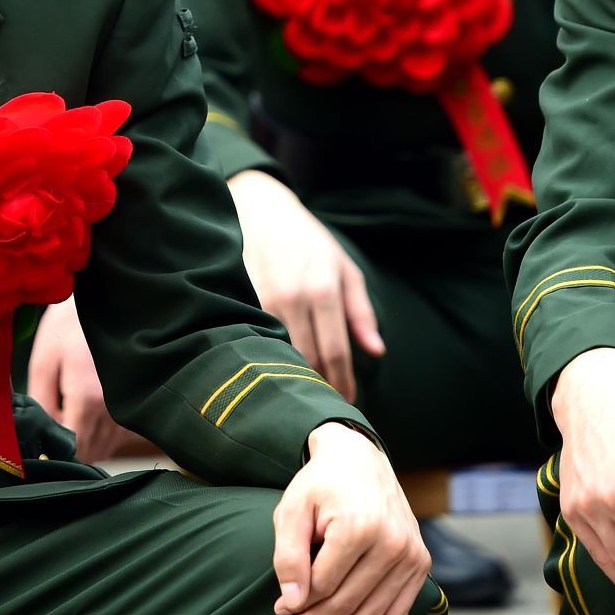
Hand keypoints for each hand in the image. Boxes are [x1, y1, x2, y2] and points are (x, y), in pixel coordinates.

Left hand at [25, 298, 136, 460]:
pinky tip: (85, 416)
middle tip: (50, 432)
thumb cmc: (68, 327)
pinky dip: (101, 435)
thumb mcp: (43, 361)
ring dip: (85, 443)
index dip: (55, 451)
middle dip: (69, 449)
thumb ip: (40, 403)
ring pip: (105, 447)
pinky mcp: (134, 403)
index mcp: (87, 397)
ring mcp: (128, 406)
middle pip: (90, 451)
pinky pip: (117, 436)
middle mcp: (113, 407)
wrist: (105, 302)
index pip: (73, 447)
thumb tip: (39, 436)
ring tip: (67, 420)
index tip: (41, 445)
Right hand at [231, 170, 384, 398]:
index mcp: (323, 289)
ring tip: (302, 395)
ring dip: (291, 378)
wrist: (260, 207)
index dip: (343, 384)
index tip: (348, 401)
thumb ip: (361, 312)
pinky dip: (266, 359)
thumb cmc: (308, 240)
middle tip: (326, 406)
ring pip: (278, 355)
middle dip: (319, 387)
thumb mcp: (344, 268)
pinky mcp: (238, 299)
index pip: (335, 352)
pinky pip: (253, 340)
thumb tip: (377, 352)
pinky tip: (272, 371)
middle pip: (307, 360)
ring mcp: (261, 298)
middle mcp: (292, 296)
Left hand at [273, 420, 430, 614]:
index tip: (278, 612)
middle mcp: (392, 544)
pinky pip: (400, 611)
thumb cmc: (320, 485)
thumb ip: (289, 555)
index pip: (323, 584)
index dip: (298, 604)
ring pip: (373, 614)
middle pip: (348, 603)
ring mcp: (411, 555)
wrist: (361, 459)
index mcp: (359, 528)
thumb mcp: (293, 509)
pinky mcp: (420, 563)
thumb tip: (292, 602)